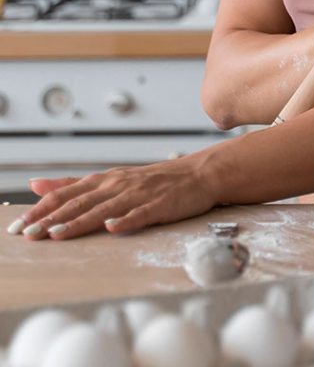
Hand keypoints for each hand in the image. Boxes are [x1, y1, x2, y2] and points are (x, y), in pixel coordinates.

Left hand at [9, 152, 218, 241]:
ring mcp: (140, 194)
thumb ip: (73, 184)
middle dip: (53, 219)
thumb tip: (36, 185)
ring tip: (59, 234)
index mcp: (106, 180)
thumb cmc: (155, 180)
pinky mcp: (162, 204)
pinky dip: (127, 220)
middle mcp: (119, 185)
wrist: (199, 173)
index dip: (42, 209)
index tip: (19, 225)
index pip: (67, 193)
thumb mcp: (111, 178)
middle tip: (29, 234)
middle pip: (81, 202)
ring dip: (80, 222)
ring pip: (106, 209)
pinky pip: (142, 213)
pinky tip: (113, 227)